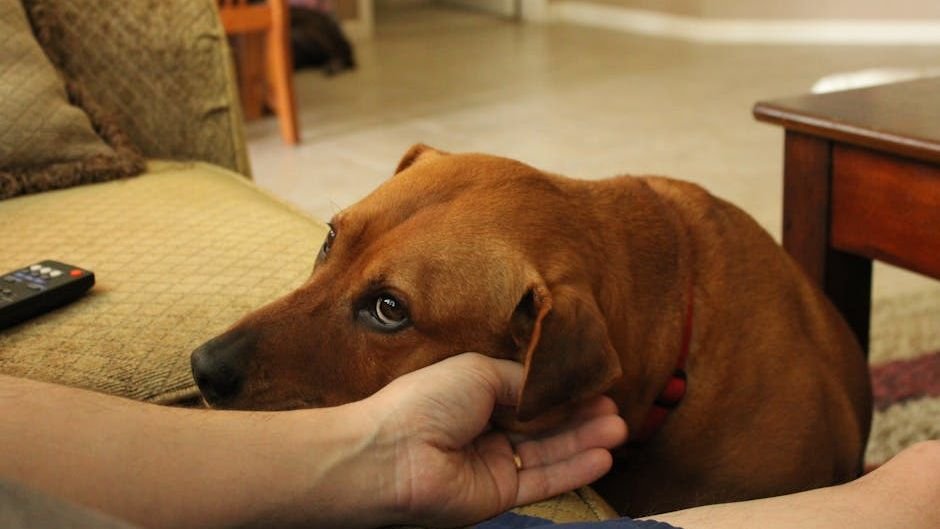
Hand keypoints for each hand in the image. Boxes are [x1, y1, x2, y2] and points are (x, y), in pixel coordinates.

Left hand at [363, 353, 627, 527]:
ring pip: (549, 452)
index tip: (595, 384)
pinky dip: (574, 469)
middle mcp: (486, 429)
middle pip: (543, 424)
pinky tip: (602, 457)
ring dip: (585, 441)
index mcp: (475, 395)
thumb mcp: (480, 372)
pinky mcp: (499, 494)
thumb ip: (522, 380)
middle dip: (580, 416)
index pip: (528, 394)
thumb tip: (552, 385)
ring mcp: (494, 463)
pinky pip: (543, 480)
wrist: (393, 455)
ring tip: (619, 430)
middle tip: (615, 408)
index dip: (560, 391)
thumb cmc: (427, 402)